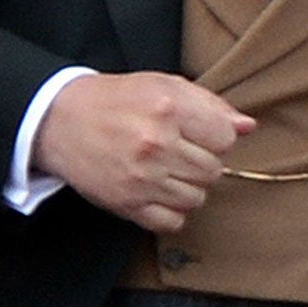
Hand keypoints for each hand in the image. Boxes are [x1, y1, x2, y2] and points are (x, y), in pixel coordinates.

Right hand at [33, 72, 253, 232]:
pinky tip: (157, 191)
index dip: (216, 137)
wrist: (60, 120)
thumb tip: (247, 126)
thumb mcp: (162, 85)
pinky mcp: (127, 203)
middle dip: (202, 162)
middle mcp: (156, 142)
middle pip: (213, 171)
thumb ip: (209, 104)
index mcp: (168, 106)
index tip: (198, 133)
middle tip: (179, 151)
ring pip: (196, 198)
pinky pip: (173, 221)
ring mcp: (141, 176)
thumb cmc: (116, 100)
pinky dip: (170, 211)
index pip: (225, 138)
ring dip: (187, 187)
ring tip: (166, 170)